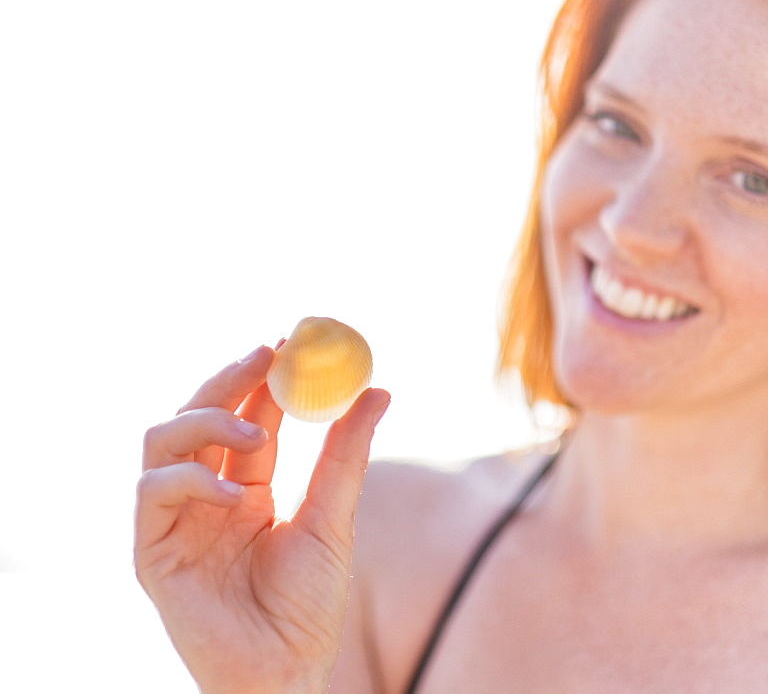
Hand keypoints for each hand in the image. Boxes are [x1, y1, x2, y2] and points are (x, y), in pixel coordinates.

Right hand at [134, 345, 389, 692]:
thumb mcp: (333, 517)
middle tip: (266, 356)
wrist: (284, 670)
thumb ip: (346, 455)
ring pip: (164, 441)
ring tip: (259, 434)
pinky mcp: (151, 550)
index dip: (263, 380)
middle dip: (229, 381)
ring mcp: (177, 521)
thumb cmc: (309, 605)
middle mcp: (207, 498)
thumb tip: (378, 390)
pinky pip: (153, 492)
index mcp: (248, 489)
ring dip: (208, 422)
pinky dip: (191, 480)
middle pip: (200, 417)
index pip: (248, 420)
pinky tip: (236, 496)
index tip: (288, 344)